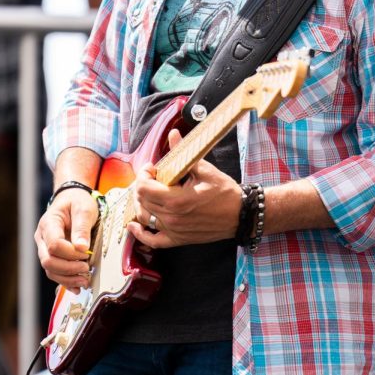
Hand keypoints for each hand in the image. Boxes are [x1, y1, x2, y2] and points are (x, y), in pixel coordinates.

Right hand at [34, 189, 97, 293]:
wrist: (72, 200)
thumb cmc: (78, 202)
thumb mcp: (84, 208)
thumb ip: (82, 227)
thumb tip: (82, 248)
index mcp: (48, 224)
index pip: (54, 245)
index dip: (70, 253)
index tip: (86, 253)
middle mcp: (42, 238)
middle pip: (48, 261)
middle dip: (68, 268)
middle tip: (87, 268)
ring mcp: (45, 249)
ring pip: (50, 270)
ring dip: (68, 278)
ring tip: (85, 280)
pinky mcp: (52, 256)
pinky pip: (55, 273)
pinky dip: (66, 282)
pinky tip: (78, 287)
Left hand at [130, 129, 240, 248]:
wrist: (240, 214)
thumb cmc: (224, 191)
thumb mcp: (204, 169)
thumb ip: (183, 153)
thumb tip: (173, 134)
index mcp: (176, 199)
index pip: (144, 188)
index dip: (144, 175)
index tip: (152, 168)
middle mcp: (172, 218)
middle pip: (141, 201)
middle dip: (142, 185)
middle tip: (152, 177)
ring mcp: (174, 231)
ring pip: (144, 217)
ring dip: (141, 203)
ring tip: (148, 193)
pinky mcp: (177, 239)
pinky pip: (152, 241)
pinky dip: (140, 234)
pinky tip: (134, 225)